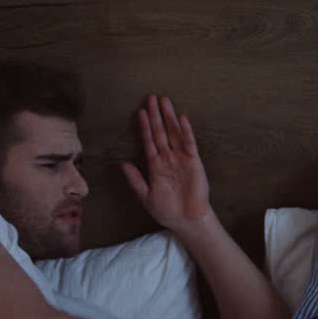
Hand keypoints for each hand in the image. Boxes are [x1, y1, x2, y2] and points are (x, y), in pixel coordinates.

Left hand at [121, 95, 211, 235]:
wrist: (186, 221)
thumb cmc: (167, 210)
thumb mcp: (146, 196)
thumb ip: (135, 180)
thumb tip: (123, 164)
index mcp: (156, 165)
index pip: (148, 141)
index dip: (144, 127)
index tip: (140, 112)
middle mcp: (168, 158)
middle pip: (160, 132)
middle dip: (156, 115)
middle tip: (152, 97)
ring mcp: (181, 158)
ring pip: (174, 133)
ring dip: (169, 117)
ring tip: (164, 101)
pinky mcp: (194, 162)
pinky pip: (189, 144)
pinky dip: (185, 131)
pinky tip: (181, 118)